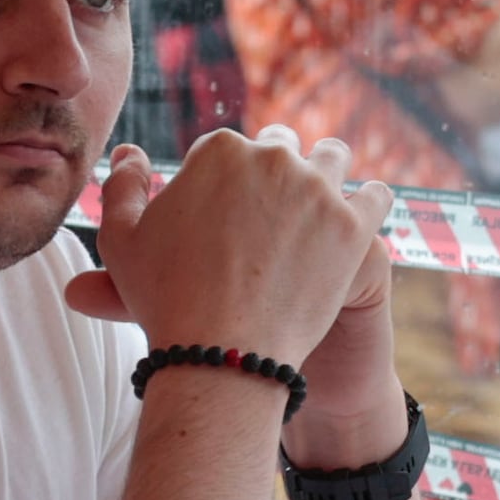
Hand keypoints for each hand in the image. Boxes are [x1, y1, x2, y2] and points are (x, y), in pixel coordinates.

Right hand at [69, 127, 392, 376]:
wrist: (219, 352)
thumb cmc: (165, 299)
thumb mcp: (121, 240)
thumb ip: (122, 186)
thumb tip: (130, 152)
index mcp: (219, 150)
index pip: (230, 147)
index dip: (228, 178)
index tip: (231, 207)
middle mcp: (271, 157)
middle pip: (282, 148)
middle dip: (277, 171)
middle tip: (275, 208)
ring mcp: (316, 189)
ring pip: (333, 159)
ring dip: (326, 174)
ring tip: (321, 201)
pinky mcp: (352, 226)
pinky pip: (377, 196)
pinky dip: (370, 202)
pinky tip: (363, 215)